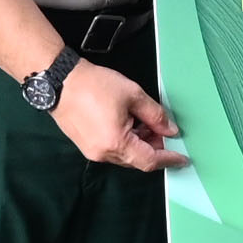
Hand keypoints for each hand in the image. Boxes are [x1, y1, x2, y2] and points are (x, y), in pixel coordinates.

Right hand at [58, 60, 181, 172]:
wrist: (59, 82)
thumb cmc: (95, 85)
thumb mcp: (133, 95)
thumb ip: (156, 116)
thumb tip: (170, 130)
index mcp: (117, 143)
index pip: (150, 160)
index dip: (169, 159)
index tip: (182, 159)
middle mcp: (104, 154)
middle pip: (137, 160)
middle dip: (154, 148)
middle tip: (163, 129)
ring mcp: (92, 152)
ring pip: (125, 155)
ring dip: (139, 144)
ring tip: (145, 122)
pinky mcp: (85, 146)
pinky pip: (112, 150)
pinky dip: (126, 141)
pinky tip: (129, 123)